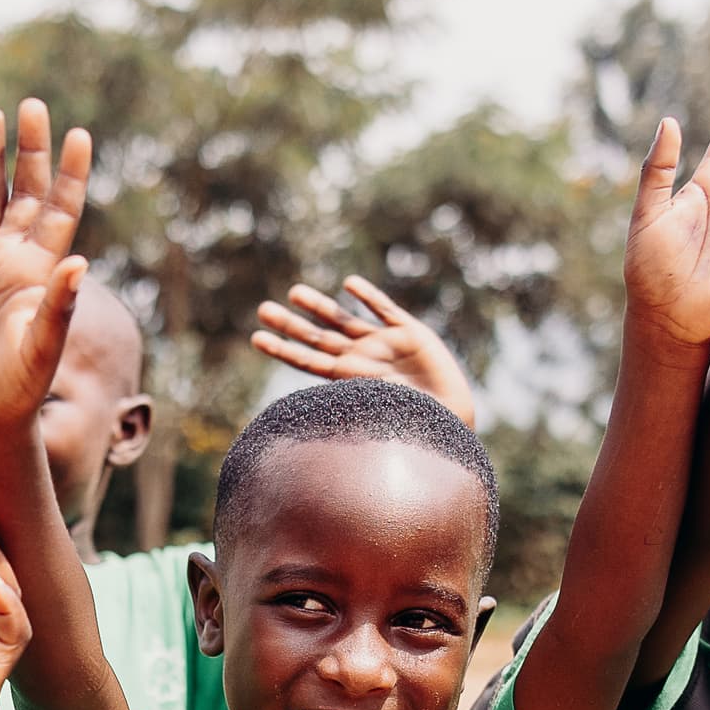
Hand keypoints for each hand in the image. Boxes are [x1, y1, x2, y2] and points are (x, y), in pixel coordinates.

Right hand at [0, 100, 91, 448]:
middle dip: (29, 150)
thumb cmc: (22, 385)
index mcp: (40, 267)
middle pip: (23, 191)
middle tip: (33, 105)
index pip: (60, 208)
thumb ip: (59, 306)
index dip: (70, 172)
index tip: (78, 134)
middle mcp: (10, 257)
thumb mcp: (44, 346)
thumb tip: (79, 262)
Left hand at [252, 277, 483, 425]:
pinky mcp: (410, 333)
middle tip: (262, 309)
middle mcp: (361, 360)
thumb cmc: (414, 424)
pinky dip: (368, 297)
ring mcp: (384, 345)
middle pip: (318, 338)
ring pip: (344, 320)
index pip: (307, 362)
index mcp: (348, 381)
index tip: (256, 337)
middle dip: (291, 324)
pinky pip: (385, 310)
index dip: (283, 349)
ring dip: (320, 306)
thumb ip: (349, 401)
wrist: (453, 419)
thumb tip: (315, 407)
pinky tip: (350, 285)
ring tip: (294, 293)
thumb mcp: (374, 412)